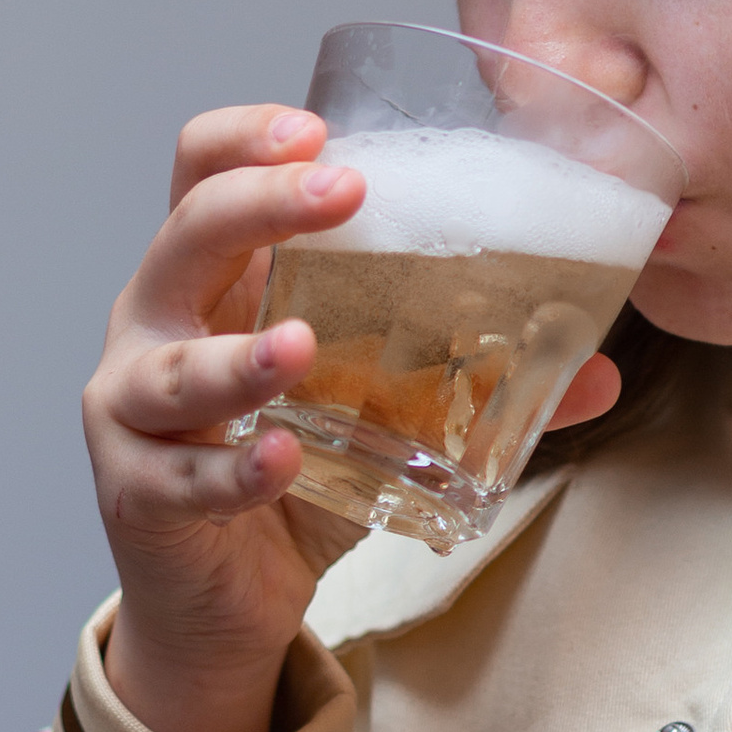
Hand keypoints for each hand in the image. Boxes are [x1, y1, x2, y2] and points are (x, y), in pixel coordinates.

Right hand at [88, 105, 621, 731]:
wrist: (224, 601)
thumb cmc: (292, 468)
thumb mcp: (381, 407)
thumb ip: (470, 378)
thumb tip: (597, 369)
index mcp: (215, 277)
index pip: (201, 170)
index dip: (246, 139)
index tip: (316, 130)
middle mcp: (158, 324)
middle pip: (183, 235)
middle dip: (258, 205)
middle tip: (341, 195)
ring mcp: (134, 409)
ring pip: (172, 367)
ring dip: (239, 356)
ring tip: (300, 346)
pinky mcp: (140, 495)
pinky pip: (183, 477)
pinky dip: (234, 470)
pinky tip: (278, 461)